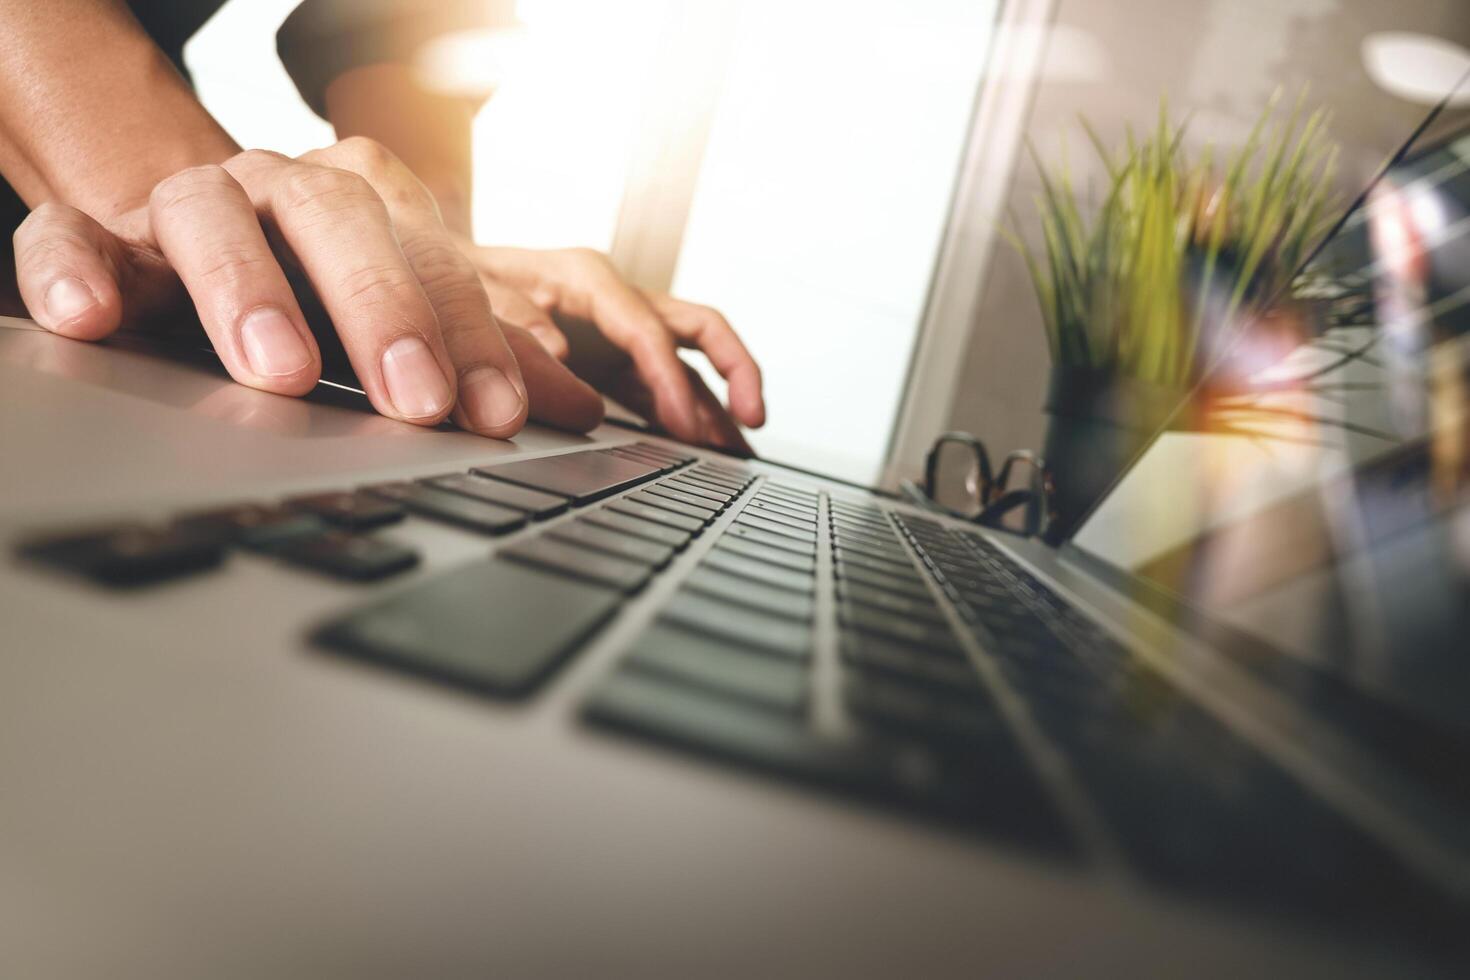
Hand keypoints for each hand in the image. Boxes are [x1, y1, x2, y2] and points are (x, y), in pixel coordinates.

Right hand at [10, 137, 604, 435]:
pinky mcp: (98, 240)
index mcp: (368, 206)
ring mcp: (189, 208)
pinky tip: (92, 320)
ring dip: (247, 290)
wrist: (194, 250)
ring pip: (212, 217)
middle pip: (336, 219)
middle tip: (416, 400)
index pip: (433, 256)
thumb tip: (584, 414)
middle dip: (382, 308)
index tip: (500, 414)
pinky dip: (73, 270)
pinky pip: (69, 238)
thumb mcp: (401, 323)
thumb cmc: (314, 294)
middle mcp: (282, 191)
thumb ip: (480, 359)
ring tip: (279, 370)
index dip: (472, 332)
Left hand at [458, 242, 764, 451]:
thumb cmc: (447, 274)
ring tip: (742, 450)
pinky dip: (693, 414)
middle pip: (698, 326)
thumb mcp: (469, 290)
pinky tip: (710, 448)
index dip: (669, 377)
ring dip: (722, 400)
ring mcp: (618, 331)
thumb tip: (563, 354)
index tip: (681, 424)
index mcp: (586, 277)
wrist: (425, 268)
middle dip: (734, 369)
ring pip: (692, 361)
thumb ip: (512, 319)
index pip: (646, 327)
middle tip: (752, 418)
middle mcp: (615, 299)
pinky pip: (668, 385)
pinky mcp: (612, 360)